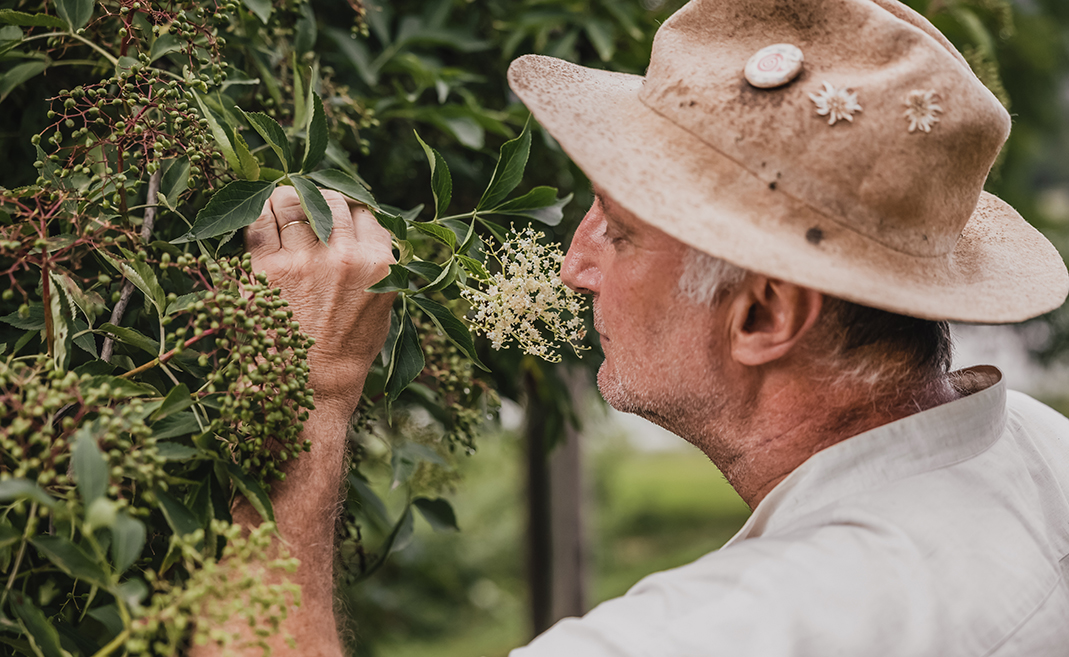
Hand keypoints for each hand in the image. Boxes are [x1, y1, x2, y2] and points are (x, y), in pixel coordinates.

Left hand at [245, 186, 395, 418]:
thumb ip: (378, 268)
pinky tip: (262, 218)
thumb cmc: (347, 353)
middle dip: (319, 200)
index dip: (349, 212)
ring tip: (283, 205)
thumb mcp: (382, 309)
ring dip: (287, 200)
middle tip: (309, 206)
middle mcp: (346, 258)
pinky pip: (260, 223)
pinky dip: (260, 214)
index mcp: (379, 266)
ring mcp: (305, 261)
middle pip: (331, 200)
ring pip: (293, 202)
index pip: (365, 213)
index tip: (338, 217)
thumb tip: (366, 232)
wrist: (311, 392)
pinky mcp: (267, 270)